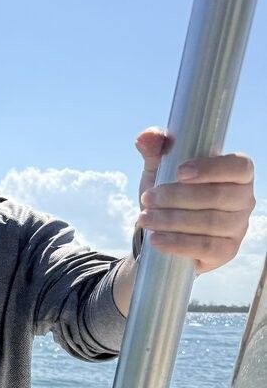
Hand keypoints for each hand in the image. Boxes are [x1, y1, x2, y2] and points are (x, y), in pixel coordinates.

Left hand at [134, 127, 254, 273]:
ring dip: (172, 221)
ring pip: (210, 223)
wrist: (163, 233)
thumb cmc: (169, 194)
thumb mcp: (159, 170)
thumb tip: (146, 136)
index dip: (212, 168)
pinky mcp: (227, 251)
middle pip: (218, 197)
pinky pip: (207, 248)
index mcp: (236, 173)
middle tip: (147, 199)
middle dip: (177, 198)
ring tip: (144, 218)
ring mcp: (238, 227)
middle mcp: (244, 199)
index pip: (239, 166)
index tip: (179, 172)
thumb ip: (155, 149)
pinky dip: (179, 244)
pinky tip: (156, 239)